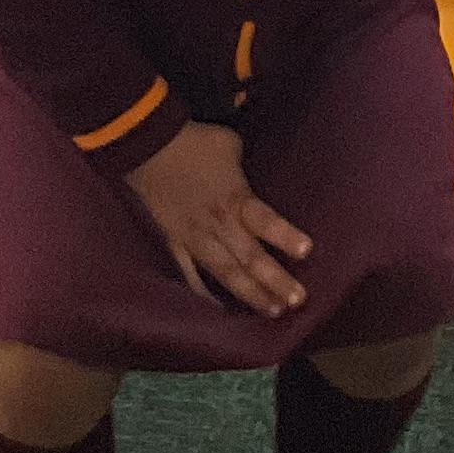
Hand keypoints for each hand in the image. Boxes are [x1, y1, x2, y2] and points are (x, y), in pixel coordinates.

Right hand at [128, 118, 311, 316]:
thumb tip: (252, 174)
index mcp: (234, 199)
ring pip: (224, 272)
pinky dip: (203, 292)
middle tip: (297, 301)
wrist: (146, 145)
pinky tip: (219, 309)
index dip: (285, 236)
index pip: (264, 221)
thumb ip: (245, 167)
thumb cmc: (194, 141)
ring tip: (271, 311)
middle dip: (274, 281)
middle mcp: (218, 224)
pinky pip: (189, 272)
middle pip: (249, 257)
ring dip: (249, 293)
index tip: (307, 251)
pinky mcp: (175, 242)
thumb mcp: (230, 144)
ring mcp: (195, 237)